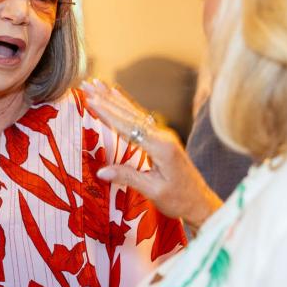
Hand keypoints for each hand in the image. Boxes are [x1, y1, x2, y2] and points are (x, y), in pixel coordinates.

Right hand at [81, 80, 221, 228]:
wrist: (200, 202)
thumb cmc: (179, 200)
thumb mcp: (153, 191)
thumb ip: (128, 177)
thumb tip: (101, 170)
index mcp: (160, 147)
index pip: (127, 126)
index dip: (107, 113)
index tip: (90, 100)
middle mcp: (162, 136)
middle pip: (128, 114)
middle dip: (105, 98)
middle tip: (86, 85)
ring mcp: (163, 135)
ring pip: (133, 113)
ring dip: (113, 98)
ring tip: (96, 84)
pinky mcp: (161, 139)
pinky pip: (139, 119)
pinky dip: (124, 106)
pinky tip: (116, 95)